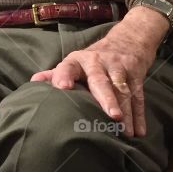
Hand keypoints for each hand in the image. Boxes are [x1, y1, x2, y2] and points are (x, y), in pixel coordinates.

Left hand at [29, 6, 168, 137]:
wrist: (128, 39)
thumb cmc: (93, 60)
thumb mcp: (74, 63)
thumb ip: (55, 74)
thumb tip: (33, 82)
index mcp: (77, 61)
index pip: (68, 67)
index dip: (63, 76)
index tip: (62, 88)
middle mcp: (98, 62)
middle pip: (101, 81)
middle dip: (107, 99)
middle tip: (112, 117)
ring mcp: (119, 67)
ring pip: (123, 91)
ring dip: (126, 111)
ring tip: (125, 132)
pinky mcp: (136, 74)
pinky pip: (137, 96)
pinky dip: (139, 115)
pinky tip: (139, 131)